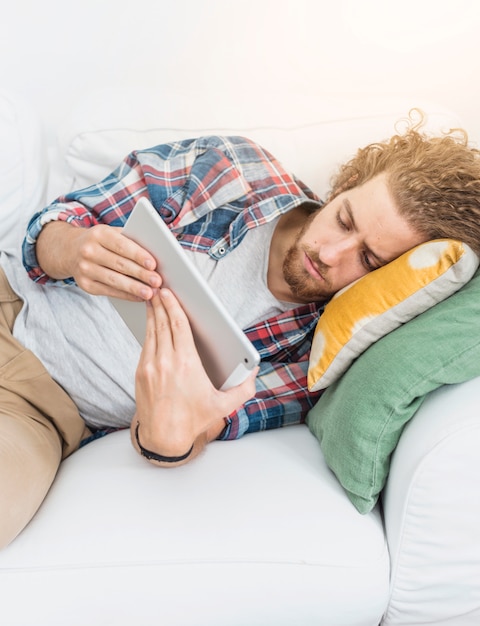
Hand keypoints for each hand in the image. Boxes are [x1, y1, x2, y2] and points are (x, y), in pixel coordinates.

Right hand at [37, 221, 161, 299]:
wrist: (70, 251)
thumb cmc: (101, 242)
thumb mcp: (111, 233)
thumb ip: (130, 240)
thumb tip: (155, 253)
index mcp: (99, 234)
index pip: (122, 246)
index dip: (138, 255)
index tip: (153, 264)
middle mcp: (89, 251)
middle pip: (119, 264)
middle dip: (140, 274)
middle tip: (157, 281)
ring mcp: (84, 269)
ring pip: (114, 280)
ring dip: (134, 288)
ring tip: (150, 293)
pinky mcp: (85, 285)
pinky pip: (109, 291)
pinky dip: (126, 295)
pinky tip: (139, 297)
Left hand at [132, 288, 257, 464]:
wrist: (163, 438)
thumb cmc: (193, 420)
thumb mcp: (223, 406)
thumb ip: (243, 389)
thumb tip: (254, 372)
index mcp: (187, 364)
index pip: (178, 326)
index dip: (173, 306)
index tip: (169, 292)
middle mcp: (166, 362)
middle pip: (163, 324)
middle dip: (161, 303)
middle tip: (159, 287)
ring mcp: (150, 367)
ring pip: (151, 332)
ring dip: (152, 314)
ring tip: (153, 299)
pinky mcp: (140, 373)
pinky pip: (145, 346)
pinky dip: (148, 331)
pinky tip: (151, 324)